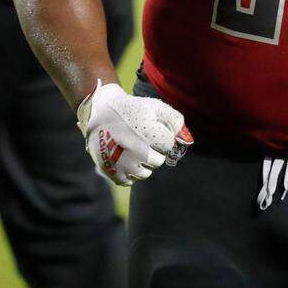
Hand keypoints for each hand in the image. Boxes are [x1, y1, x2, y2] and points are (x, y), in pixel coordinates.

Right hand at [77, 80, 192, 185]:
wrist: (100, 112)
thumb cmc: (132, 109)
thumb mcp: (155, 107)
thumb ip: (175, 121)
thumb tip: (187, 140)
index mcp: (147, 131)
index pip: (168, 145)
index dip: (164, 138)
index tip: (154, 131)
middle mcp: (134, 148)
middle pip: (158, 161)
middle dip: (155, 152)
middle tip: (145, 142)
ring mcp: (121, 161)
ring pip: (145, 173)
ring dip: (144, 164)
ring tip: (136, 150)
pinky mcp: (109, 169)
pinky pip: (128, 180)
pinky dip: (130, 172)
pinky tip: (127, 158)